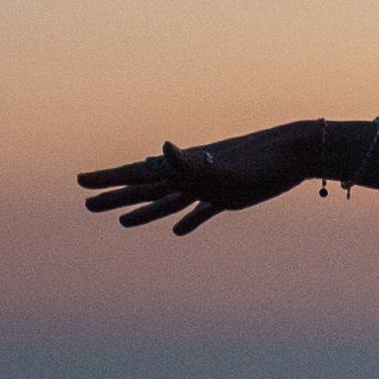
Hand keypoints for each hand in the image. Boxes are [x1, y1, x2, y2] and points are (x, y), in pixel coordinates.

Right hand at [78, 129, 309, 232]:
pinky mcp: (229, 197)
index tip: (80, 182)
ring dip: (144, 212)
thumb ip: (192, 163)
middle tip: (86, 205)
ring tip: (120, 221)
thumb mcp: (226, 167)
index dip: (108, 179)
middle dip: (115, 196)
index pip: (138, 173)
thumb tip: (163, 147)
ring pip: (168, 202)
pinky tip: (179, 231)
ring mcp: (209, 186)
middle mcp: (192, 175)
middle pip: (146, 189)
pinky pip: (202, 212)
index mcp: (185, 167)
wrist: (298, 152)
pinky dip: (189, 221)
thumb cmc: (263, 160)